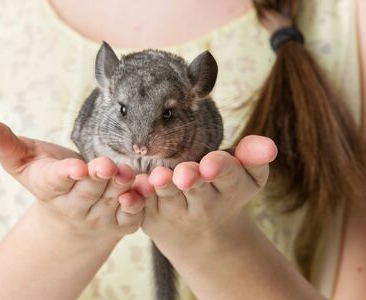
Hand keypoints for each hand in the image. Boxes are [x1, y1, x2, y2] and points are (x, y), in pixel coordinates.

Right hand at [0, 120, 144, 240]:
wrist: (70, 214)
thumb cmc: (47, 177)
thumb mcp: (24, 161)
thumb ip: (7, 145)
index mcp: (51, 188)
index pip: (57, 182)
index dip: (66, 175)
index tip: (75, 167)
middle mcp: (74, 207)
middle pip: (88, 191)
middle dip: (98, 178)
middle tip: (108, 165)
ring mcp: (98, 217)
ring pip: (111, 202)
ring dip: (121, 190)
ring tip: (127, 175)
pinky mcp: (120, 223)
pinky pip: (131, 217)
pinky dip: (139, 206)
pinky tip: (145, 191)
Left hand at [134, 135, 276, 257]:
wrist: (203, 236)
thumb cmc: (225, 192)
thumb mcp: (246, 178)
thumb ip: (253, 157)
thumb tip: (269, 145)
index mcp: (229, 189)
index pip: (229, 176)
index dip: (221, 168)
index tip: (212, 164)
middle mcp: (203, 204)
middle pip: (196, 188)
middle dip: (191, 179)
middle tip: (185, 174)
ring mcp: (175, 212)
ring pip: (167, 198)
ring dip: (162, 188)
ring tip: (158, 178)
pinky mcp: (151, 217)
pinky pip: (142, 208)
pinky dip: (136, 201)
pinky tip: (131, 191)